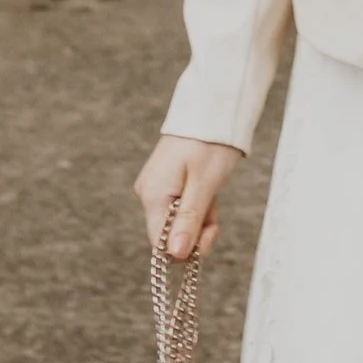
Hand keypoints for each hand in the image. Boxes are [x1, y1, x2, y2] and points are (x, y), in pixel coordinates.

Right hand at [136, 132, 243, 260]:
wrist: (213, 107)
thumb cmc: (211, 144)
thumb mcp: (205, 186)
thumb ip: (189, 221)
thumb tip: (174, 255)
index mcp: (152, 196)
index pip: (161, 246)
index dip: (187, 248)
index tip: (210, 230)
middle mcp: (147, 194)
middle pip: (171, 235)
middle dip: (198, 229)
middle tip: (215, 208)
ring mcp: (155, 187)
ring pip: (179, 221)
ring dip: (201, 215)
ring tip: (214, 194)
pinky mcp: (165, 182)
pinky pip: (181, 206)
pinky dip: (198, 203)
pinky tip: (207, 188)